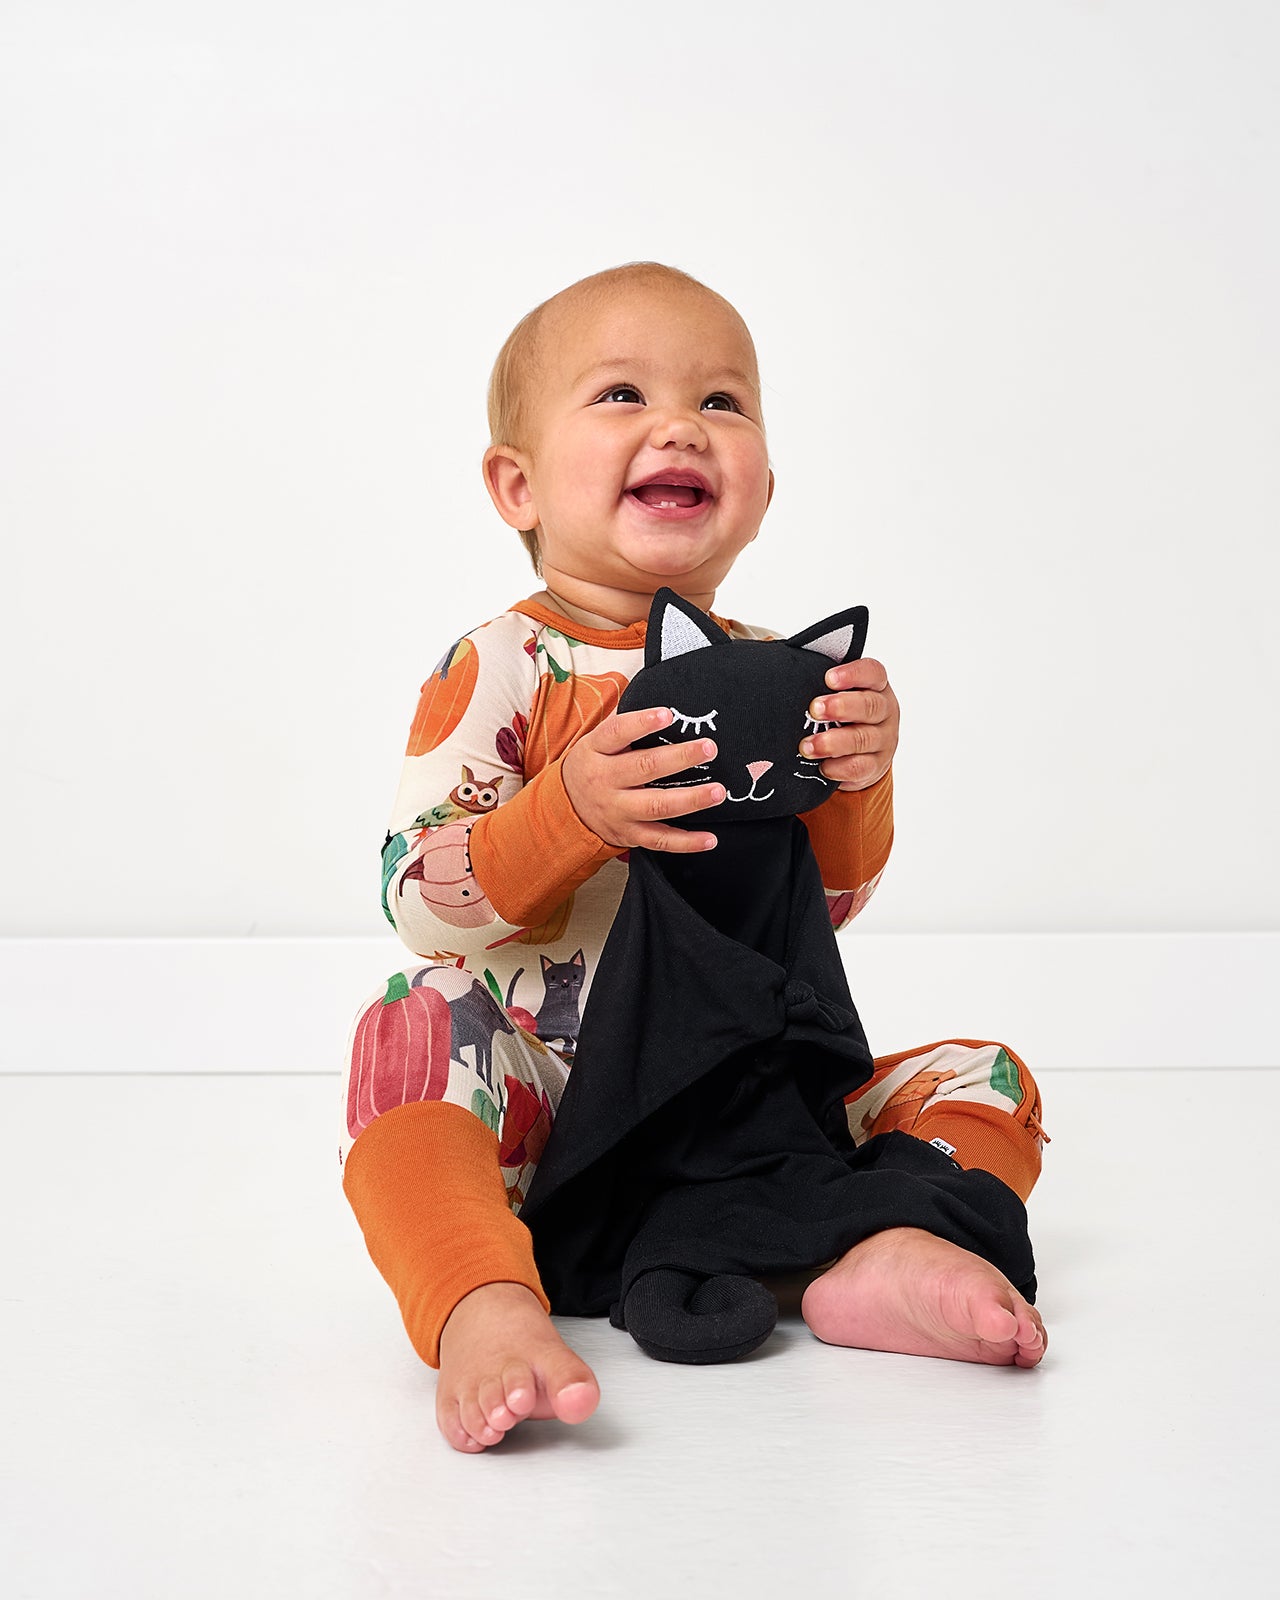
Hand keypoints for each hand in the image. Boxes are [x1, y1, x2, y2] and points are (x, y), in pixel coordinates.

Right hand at [562, 706, 724, 851]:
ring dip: (691, 799)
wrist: (566, 808)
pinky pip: (660, 841)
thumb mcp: (596, 741)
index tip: (668, 714)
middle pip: (644, 768)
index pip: (617, 733)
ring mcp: (618, 811)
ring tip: (718, 791)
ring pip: (656, 806)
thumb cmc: (594, 765)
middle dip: (679, 758)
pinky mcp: (629, 835)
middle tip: (708, 748)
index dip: (642, 723)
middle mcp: (605, 781)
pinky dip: (686, 843)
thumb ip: (624, 724)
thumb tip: (663, 704)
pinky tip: (710, 839)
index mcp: (596, 750)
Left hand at [799, 658, 899, 791]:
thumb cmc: (838, 712)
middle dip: (841, 707)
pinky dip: (840, 768)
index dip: (853, 674)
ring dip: (834, 742)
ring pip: (864, 739)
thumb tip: (773, 654)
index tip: (828, 678)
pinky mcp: (876, 766)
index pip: (872, 672)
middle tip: (814, 709)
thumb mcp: (830, 692)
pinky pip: (861, 767)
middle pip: (870, 706)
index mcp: (875, 685)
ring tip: (807, 746)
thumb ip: (812, 675)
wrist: (858, 751)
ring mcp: (884, 739)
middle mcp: (885, 710)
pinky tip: (822, 767)